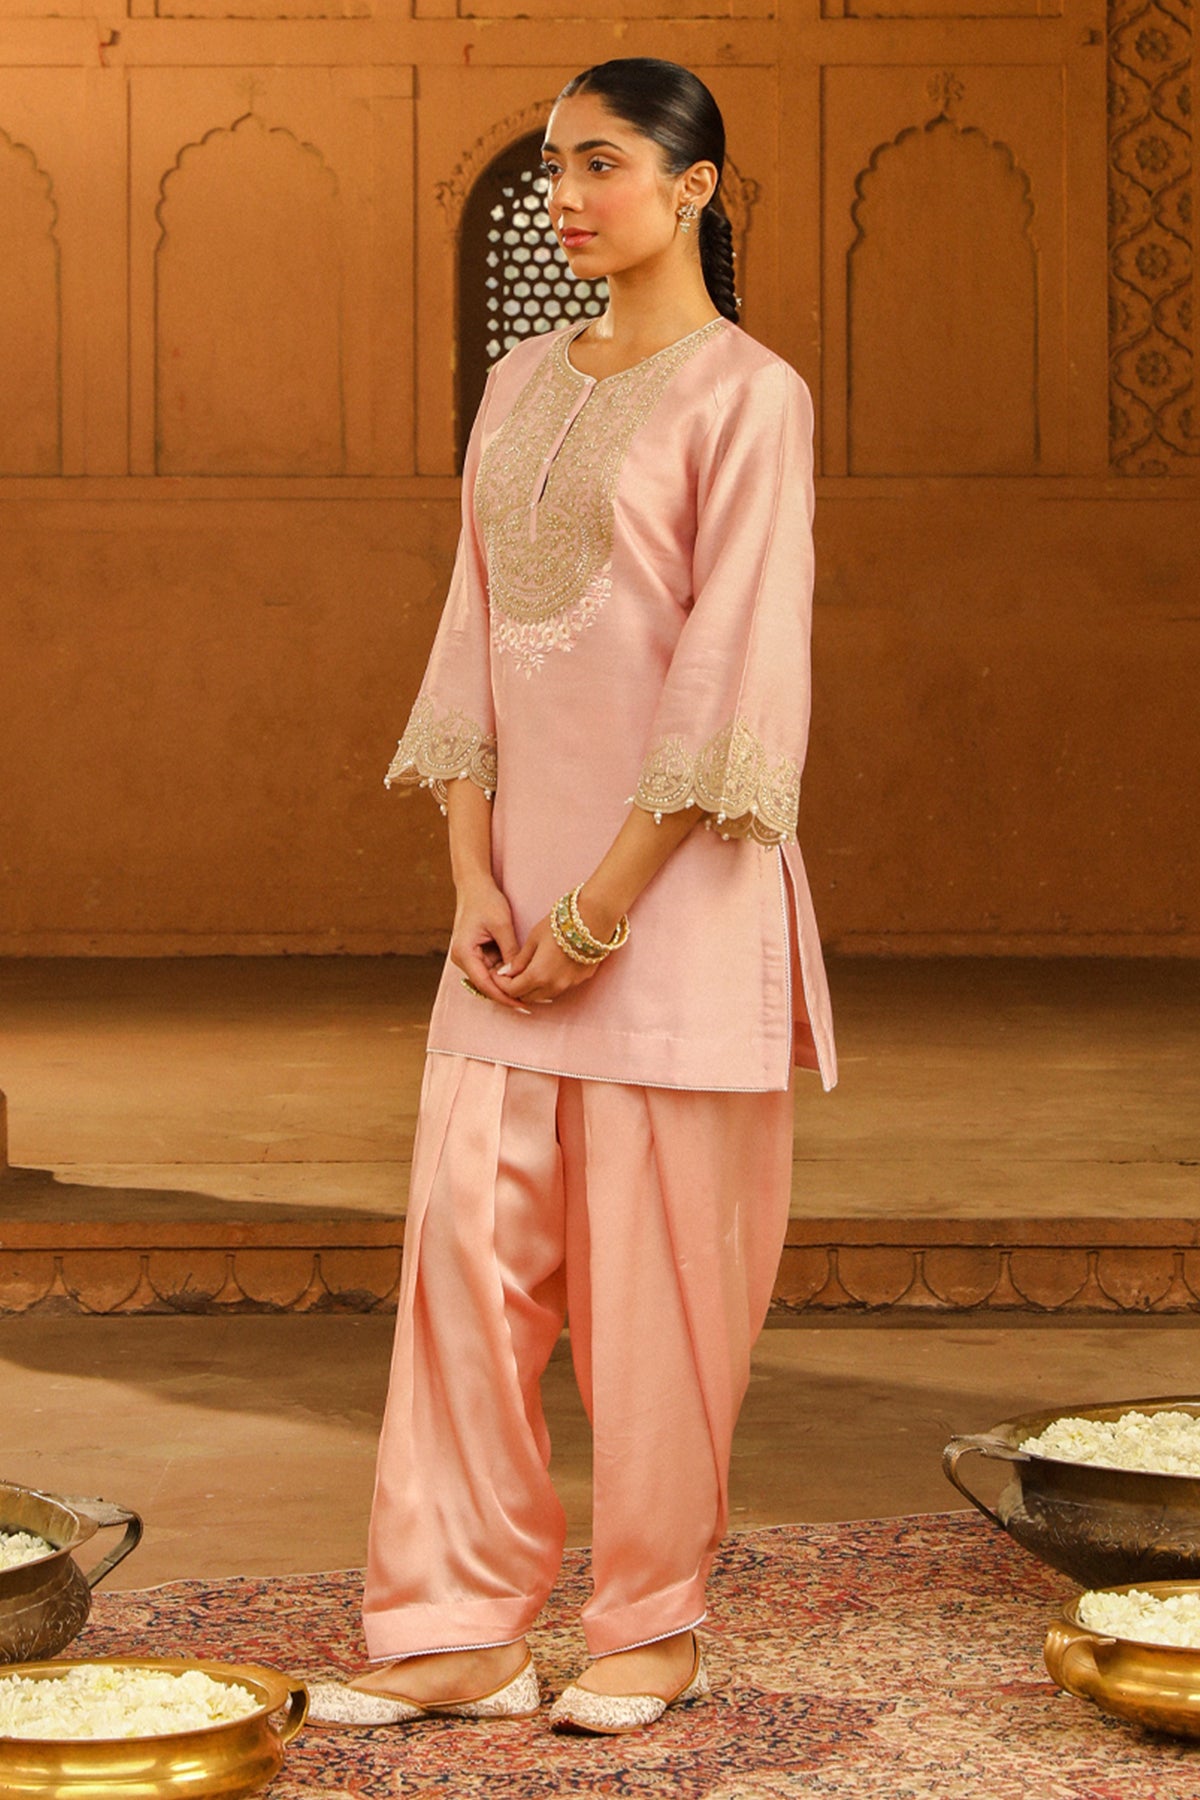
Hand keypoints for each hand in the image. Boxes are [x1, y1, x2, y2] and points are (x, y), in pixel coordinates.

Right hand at [449, 879, 529, 1012]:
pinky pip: (492, 968)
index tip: (521, 1004)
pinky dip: (506, 972)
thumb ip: (510, 951)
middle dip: (507, 992)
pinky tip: (523, 976)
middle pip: (486, 984)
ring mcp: (469, 957)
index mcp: (464, 953)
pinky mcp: (476, 953)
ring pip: (491, 978)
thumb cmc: (486, 901)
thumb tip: (520, 975)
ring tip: (531, 991)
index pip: (485, 984)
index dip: (504, 996)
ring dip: (508, 983)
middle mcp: (463, 959)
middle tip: (532, 1002)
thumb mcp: (501, 925)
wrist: (474, 886)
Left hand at [492, 911, 606, 1005]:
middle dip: (516, 988)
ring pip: (544, 995)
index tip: (498, 974)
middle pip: (527, 997)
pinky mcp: (581, 980)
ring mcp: (570, 985)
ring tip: (529, 970)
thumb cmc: (560, 925)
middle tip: (511, 973)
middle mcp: (554, 986)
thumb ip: (519, 960)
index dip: (501, 984)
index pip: (512, 990)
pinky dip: (550, 983)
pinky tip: (549, 967)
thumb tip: (506, 973)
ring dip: (533, 988)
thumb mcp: (533, 939)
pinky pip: (560, 987)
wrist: (593, 919)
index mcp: (538, 975)